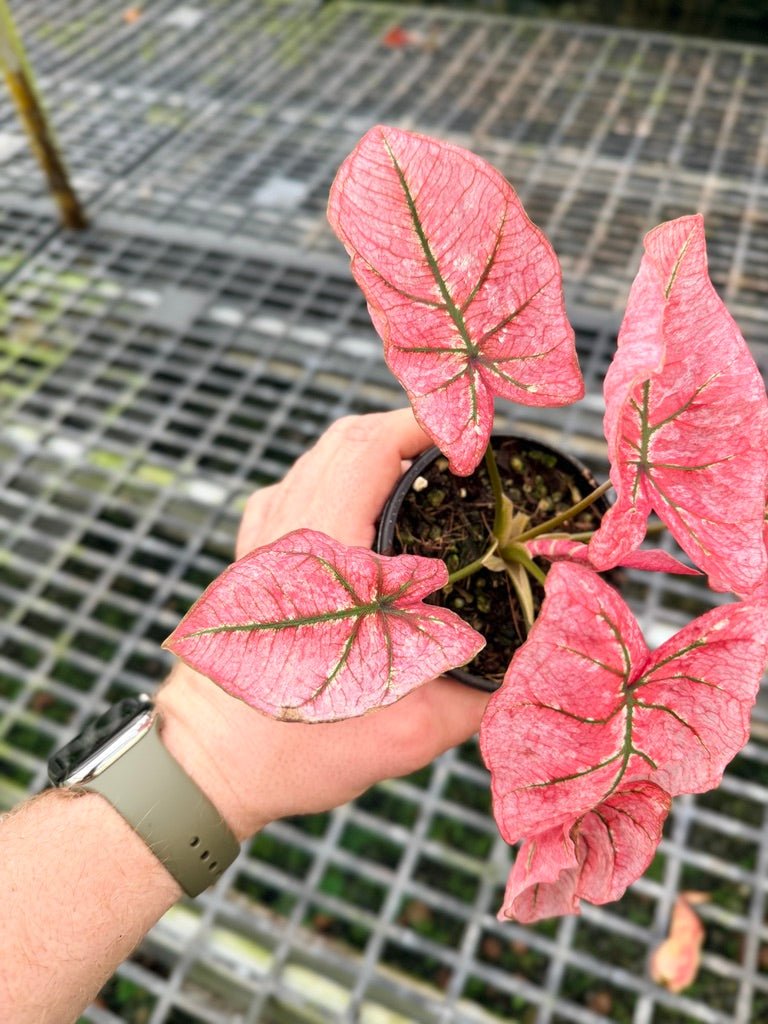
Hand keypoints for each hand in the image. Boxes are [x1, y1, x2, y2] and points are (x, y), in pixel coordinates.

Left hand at [157, 411, 490, 839]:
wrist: (207, 766)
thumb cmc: (298, 749)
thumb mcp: (408, 727)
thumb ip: (481, 691)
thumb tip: (540, 654)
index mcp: (325, 554)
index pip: (371, 448)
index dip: (429, 429)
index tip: (478, 446)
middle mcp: (286, 530)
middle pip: (347, 438)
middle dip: (410, 428)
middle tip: (463, 450)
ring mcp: (262, 538)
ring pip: (320, 456)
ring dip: (375, 448)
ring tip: (427, 468)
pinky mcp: (252, 554)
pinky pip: (299, 484)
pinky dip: (340, 473)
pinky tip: (368, 502)